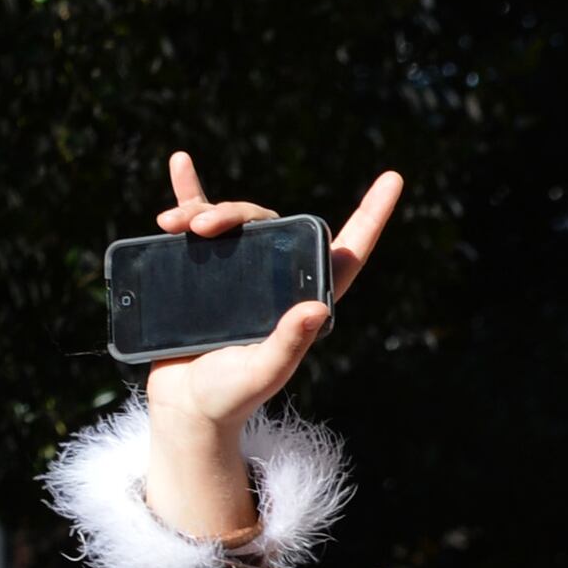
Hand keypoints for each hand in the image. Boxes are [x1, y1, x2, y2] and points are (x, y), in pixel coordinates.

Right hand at [139, 155, 401, 436]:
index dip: (372, 216)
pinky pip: (198, 221)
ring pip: (234, 221)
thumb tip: (318, 306)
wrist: (186, 405)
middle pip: (273, 225)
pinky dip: (190, 192)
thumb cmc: (230, 396)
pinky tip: (181, 162)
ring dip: (205, 209)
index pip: (348, 253)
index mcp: (305, 302)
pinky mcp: (203, 269)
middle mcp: (278, 282)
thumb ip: (289, 343)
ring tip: (175, 224)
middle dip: (238, 212)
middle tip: (203, 226)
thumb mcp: (264, 372)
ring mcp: (240, 273)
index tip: (392, 178)